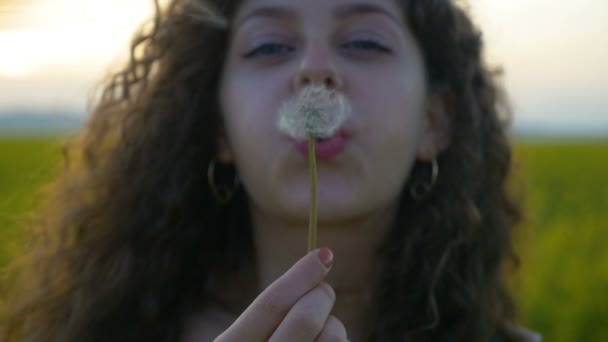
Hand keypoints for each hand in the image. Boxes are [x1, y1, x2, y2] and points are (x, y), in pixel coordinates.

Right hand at [215, 248, 347, 340]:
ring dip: (334, 329)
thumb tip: (321, 268)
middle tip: (324, 292)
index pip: (270, 304)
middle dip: (320, 296)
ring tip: (320, 337)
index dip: (300, 274)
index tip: (325, 254)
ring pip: (333, 337)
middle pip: (305, 317)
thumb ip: (273, 317)